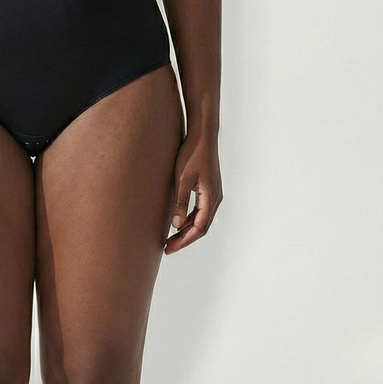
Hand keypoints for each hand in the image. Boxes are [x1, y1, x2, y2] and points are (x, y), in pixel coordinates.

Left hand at [164, 131, 222, 254]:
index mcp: (211, 199)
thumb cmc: (192, 154)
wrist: (202, 135)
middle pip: (201, 227)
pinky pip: (200, 209)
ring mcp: (212, 193)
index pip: (199, 229)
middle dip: (184, 238)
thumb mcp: (182, 178)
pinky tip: (177, 219)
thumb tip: (175, 225)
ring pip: (200, 218)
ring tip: (170, 236)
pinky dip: (189, 217)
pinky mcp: (208, 187)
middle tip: (167, 247)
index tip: (169, 248)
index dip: (184, 241)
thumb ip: (180, 202)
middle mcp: (214, 198)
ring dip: (186, 229)